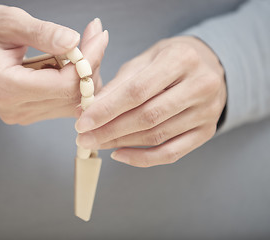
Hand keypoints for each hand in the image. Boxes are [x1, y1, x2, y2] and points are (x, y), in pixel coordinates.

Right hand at [0, 5, 107, 124]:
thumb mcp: (7, 22)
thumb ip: (42, 33)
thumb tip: (74, 42)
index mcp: (7, 88)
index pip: (65, 85)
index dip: (88, 60)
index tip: (98, 35)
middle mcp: (16, 109)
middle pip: (73, 97)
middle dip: (91, 65)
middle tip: (94, 35)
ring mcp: (23, 114)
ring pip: (73, 102)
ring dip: (84, 74)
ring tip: (81, 45)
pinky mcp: (29, 111)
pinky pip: (63, 102)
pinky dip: (73, 81)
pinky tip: (69, 60)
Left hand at [76, 36, 225, 166]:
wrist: (209, 66)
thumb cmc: (170, 60)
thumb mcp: (144, 60)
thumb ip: (118, 84)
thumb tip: (89, 109)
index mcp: (182, 58)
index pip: (137, 91)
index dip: (107, 109)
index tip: (83, 122)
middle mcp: (200, 86)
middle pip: (147, 117)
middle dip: (110, 130)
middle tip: (84, 138)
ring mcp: (207, 112)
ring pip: (156, 136)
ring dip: (121, 143)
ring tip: (96, 143)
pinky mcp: (207, 132)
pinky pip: (171, 154)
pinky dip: (142, 158)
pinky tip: (119, 154)